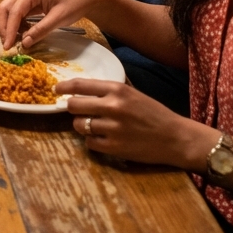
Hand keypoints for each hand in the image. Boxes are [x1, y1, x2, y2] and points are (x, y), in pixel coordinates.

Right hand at [0, 0, 111, 50]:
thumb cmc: (75, 4)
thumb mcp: (59, 19)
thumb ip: (40, 30)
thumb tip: (24, 44)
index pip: (14, 11)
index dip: (9, 30)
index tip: (8, 46)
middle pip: (4, 8)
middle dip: (4, 27)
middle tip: (8, 45)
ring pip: (8, 10)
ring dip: (9, 26)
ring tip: (16, 41)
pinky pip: (16, 12)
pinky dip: (16, 24)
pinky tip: (23, 33)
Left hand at [62, 79, 202, 166]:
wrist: (176, 138)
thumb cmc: (153, 113)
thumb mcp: (131, 93)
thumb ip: (107, 92)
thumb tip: (79, 91)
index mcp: (117, 89)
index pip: (80, 85)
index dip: (63, 87)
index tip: (56, 89)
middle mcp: (112, 107)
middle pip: (73, 105)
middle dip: (71, 108)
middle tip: (77, 110)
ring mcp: (112, 128)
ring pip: (79, 125)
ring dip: (82, 125)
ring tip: (94, 126)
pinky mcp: (114, 147)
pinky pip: (89, 143)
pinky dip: (92, 141)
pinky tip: (103, 138)